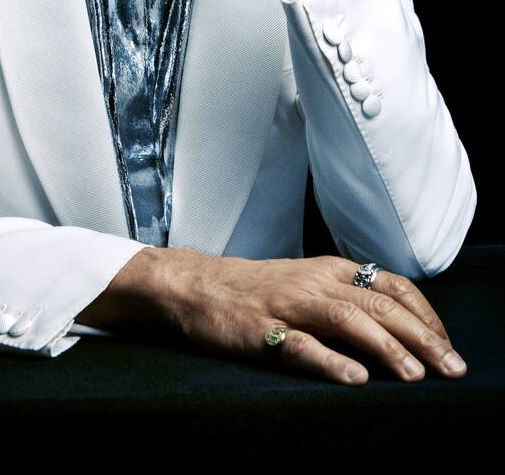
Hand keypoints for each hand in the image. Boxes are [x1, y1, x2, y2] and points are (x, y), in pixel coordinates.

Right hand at [158, 249, 466, 384]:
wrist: (197, 285)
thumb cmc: (258, 290)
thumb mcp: (309, 283)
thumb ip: (348, 297)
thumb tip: (400, 329)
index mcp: (331, 270)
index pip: (392, 285)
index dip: (426, 315)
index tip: (447, 345)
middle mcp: (316, 282)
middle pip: (379, 305)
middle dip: (421, 337)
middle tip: (451, 368)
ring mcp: (289, 305)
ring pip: (347, 320)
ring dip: (386, 347)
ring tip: (414, 376)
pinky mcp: (262, 330)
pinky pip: (299, 346)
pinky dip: (329, 361)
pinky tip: (354, 378)